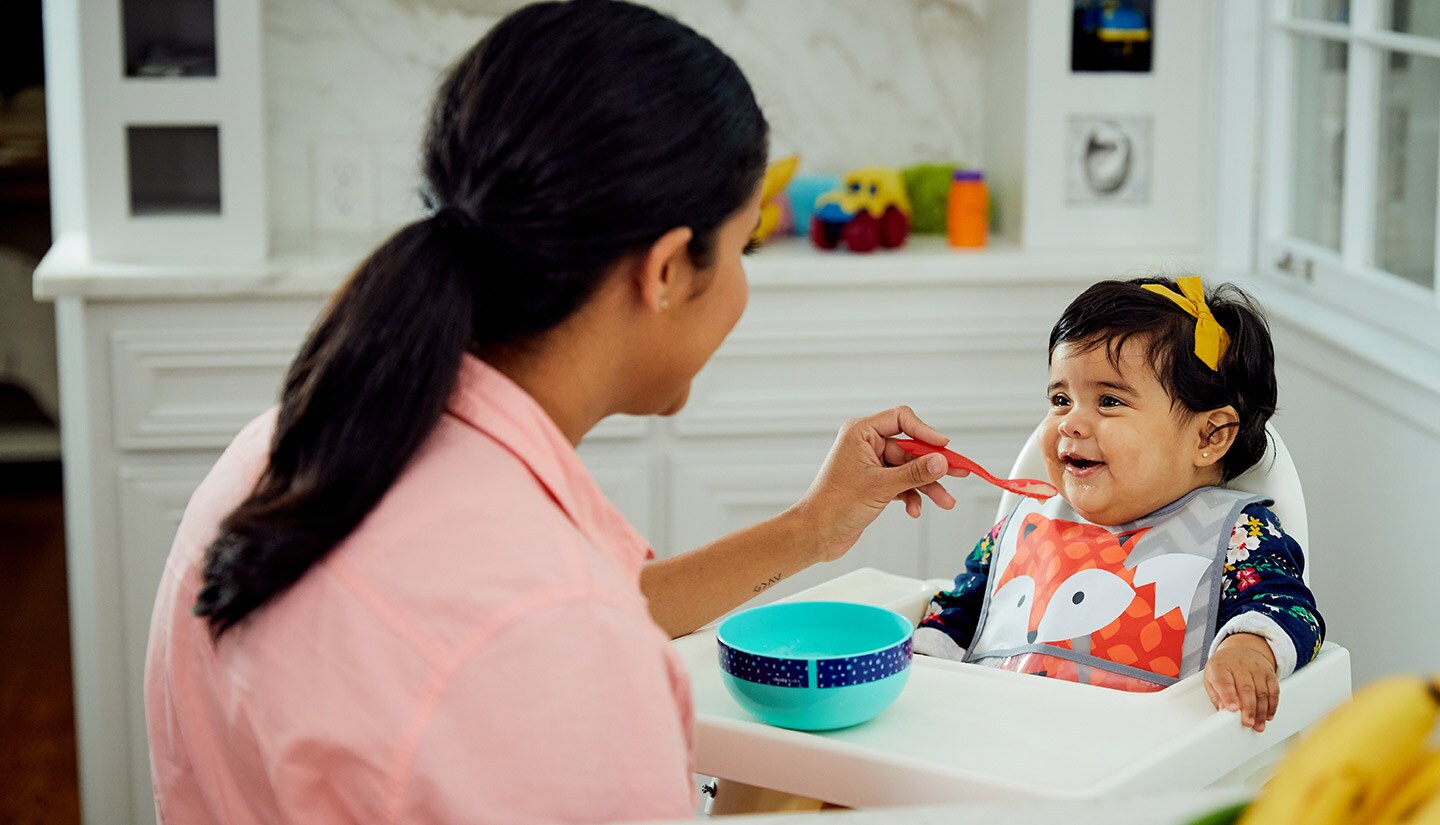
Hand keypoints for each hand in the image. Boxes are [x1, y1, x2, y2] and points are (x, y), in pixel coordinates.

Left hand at [790, 406, 967, 563]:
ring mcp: (870, 465)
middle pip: (910, 448)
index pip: (901, 420)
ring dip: (926, 485)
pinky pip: (901, 484)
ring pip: (909, 469)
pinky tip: (913, 509)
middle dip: (933, 465)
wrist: (816, 534)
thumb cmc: (834, 505)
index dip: (925, 431)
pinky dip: (911, 496)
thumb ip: (914, 473)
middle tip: (959, 472)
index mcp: (861, 433)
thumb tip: (941, 461)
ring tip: (945, 501)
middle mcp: (866, 445)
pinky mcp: (874, 484)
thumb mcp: (881, 487)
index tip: (944, 446)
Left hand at [1204, 633, 1279, 731]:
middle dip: (1248, 708)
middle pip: (1246, 689)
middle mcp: (1239, 666)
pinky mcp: (1269, 673)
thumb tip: (1222, 710)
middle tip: (1248, 723)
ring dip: (1261, 711)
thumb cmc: (1223, 668)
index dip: (1229, 696)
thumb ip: (1216, 695)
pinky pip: (1273, 690)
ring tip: (1258, 725)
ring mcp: (1256, 669)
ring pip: (1261, 692)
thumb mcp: (1211, 678)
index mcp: (1221, 667)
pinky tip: (1268, 715)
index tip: (1232, 709)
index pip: (1225, 682)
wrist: (1240, 650)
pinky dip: (1272, 705)